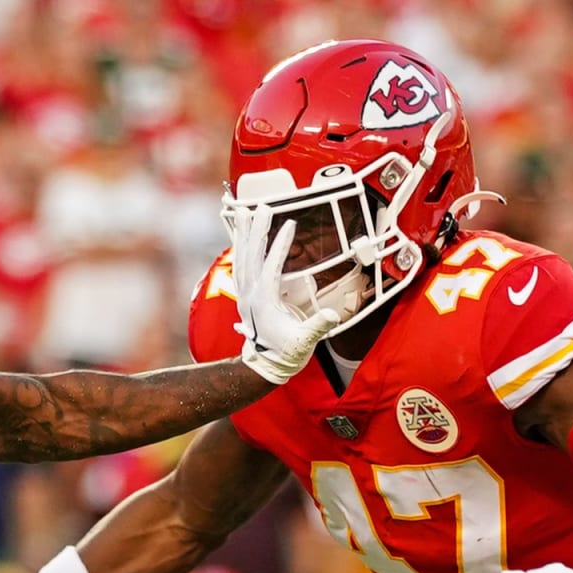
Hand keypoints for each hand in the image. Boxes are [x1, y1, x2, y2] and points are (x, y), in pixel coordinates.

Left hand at [231, 205, 339, 383]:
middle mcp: (250, 294)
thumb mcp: (304, 342)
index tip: (289, 223)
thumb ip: (317, 327)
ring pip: (242, 257)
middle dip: (257, 230)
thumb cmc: (286, 354)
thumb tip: (332, 316)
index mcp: (263, 302)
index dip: (280, 245)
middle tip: (263, 206)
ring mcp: (245, 294)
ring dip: (245, 234)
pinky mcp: (245, 295)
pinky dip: (242, 248)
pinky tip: (243, 236)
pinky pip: (241, 265)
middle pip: (251, 255)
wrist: (265, 366)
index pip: (271, 267)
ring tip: (247, 212)